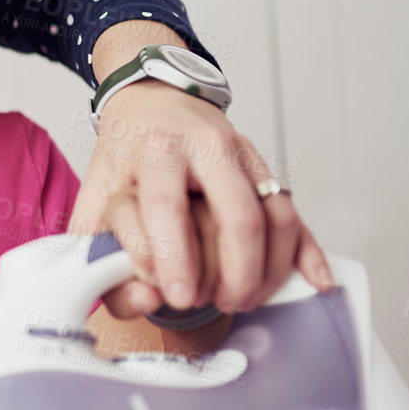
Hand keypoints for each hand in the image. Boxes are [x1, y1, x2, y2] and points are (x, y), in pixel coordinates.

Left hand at [70, 81, 332, 317]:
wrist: (153, 105)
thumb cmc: (124, 156)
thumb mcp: (95, 196)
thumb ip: (99, 252)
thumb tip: (141, 298)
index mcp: (155, 151)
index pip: (167, 206)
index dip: (174, 257)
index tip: (174, 297)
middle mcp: (204, 147)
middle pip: (236, 215)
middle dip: (234, 273)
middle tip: (216, 304)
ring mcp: (242, 155)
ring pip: (273, 217)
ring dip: (267, 269)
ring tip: (244, 299)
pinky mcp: (265, 166)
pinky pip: (292, 211)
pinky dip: (307, 250)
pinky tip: (314, 280)